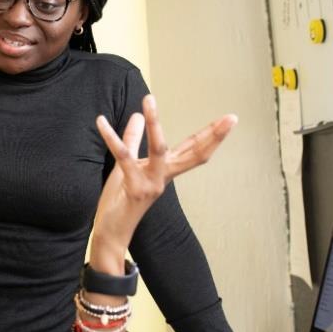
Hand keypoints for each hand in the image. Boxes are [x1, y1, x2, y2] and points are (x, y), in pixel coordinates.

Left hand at [90, 95, 236, 271]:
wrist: (111, 232)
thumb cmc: (121, 200)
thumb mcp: (128, 165)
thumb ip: (132, 140)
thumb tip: (137, 116)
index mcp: (166, 171)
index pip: (193, 149)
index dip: (211, 134)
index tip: (230, 119)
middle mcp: (164, 177)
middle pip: (194, 152)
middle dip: (213, 135)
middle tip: (231, 118)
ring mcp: (152, 183)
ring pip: (158, 148)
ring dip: (154, 122)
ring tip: (149, 99)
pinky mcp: (134, 188)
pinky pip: (123, 157)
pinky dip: (111, 137)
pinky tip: (101, 121)